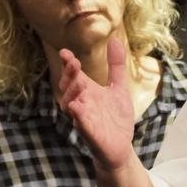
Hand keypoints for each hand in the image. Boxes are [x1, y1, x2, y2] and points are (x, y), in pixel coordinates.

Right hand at [59, 38, 135, 169]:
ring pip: (70, 106)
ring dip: (72, 93)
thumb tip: (116, 40)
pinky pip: (81, 125)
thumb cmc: (116, 117)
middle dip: (69, 76)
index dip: (68, 64)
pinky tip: (78, 108)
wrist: (121, 146)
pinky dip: (79, 117)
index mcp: (88, 92)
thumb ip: (116, 66)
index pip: (74, 75)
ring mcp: (84, 119)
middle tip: (73, 63)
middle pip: (68, 88)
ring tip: (78, 83)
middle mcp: (82, 103)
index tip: (65, 52)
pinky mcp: (90, 134)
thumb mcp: (119, 87)